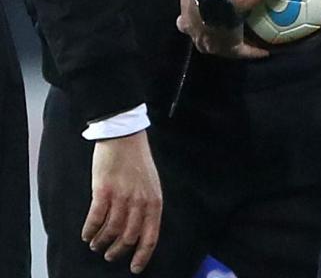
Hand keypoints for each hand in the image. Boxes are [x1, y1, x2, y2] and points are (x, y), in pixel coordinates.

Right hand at [81, 131, 161, 273]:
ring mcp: (121, 196)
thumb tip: (139, 231)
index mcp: (154, 201)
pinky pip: (95, 220)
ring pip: (110, 232)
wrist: (125, 136)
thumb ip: (147, 206)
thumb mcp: (151, 184)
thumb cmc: (137, 160)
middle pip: (128, 238)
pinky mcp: (103, 191)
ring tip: (96, 244)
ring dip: (101, 242)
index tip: (135, 268)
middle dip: (117, 251)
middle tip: (110, 255)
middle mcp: (139, 202)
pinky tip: (87, 233)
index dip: (142, 256)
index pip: (150, 236)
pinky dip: (90, 231)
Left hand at [169, 0, 267, 58]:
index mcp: (188, 24)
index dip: (189, 16)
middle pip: (202, 37)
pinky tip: (265, 49)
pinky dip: (255, 50)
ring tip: (240, 31)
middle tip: (218, 20)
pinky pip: (247, 52)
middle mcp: (200, 39)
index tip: (197, 9)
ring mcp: (217, 47)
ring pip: (223, 46)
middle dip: (206, 31)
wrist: (221, 3)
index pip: (184, 22)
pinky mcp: (234, 49)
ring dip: (230, 40)